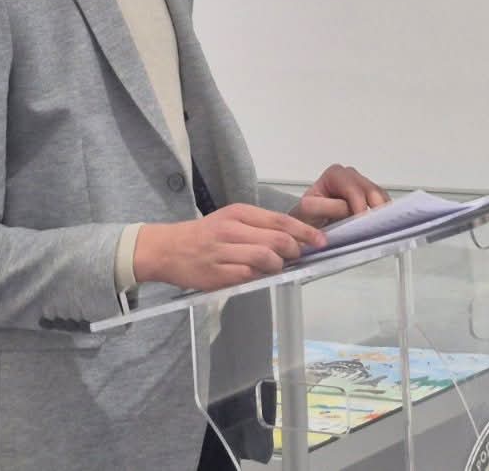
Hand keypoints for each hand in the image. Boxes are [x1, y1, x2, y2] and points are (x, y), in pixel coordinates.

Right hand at [132, 204, 326, 290]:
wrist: (167, 248)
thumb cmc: (205, 234)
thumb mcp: (231, 219)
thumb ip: (260, 227)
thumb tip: (294, 238)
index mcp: (239, 213)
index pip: (281, 221)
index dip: (305, 232)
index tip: (320, 240)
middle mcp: (232, 229)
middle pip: (278, 240)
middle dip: (296, 250)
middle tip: (299, 256)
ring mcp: (224, 252)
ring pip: (266, 258)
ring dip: (278, 265)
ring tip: (276, 267)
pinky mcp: (217, 273)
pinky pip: (248, 275)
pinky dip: (258, 276)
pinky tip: (257, 275)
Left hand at [290, 164, 389, 226]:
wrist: (308, 223)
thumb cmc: (306, 215)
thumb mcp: (310, 210)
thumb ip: (329, 207)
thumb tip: (348, 209)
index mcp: (335, 174)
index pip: (354, 190)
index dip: (359, 208)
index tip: (361, 224)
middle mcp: (351, 176)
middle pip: (371, 191)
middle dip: (374, 210)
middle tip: (372, 229)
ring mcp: (362, 185)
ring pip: (380, 197)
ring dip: (380, 214)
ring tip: (375, 230)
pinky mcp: (370, 197)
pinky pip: (383, 204)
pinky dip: (383, 216)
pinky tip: (377, 226)